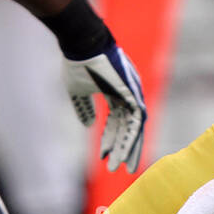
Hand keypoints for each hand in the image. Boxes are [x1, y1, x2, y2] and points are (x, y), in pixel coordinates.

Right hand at [63, 42, 147, 172]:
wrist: (83, 45)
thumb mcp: (77, 91)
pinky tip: (124, 151)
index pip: (116, 121)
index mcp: (114, 93)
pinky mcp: (133, 93)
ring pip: (134, 127)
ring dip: (128, 147)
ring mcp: (131, 94)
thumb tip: (88, 125)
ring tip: (122, 166)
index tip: (103, 156)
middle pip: (128, 127)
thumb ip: (84, 108)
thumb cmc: (78, 64)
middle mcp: (125, 95)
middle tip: (120, 168)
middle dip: (124, 148)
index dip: (110, 139)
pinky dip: (130, 137)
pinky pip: (136, 121)